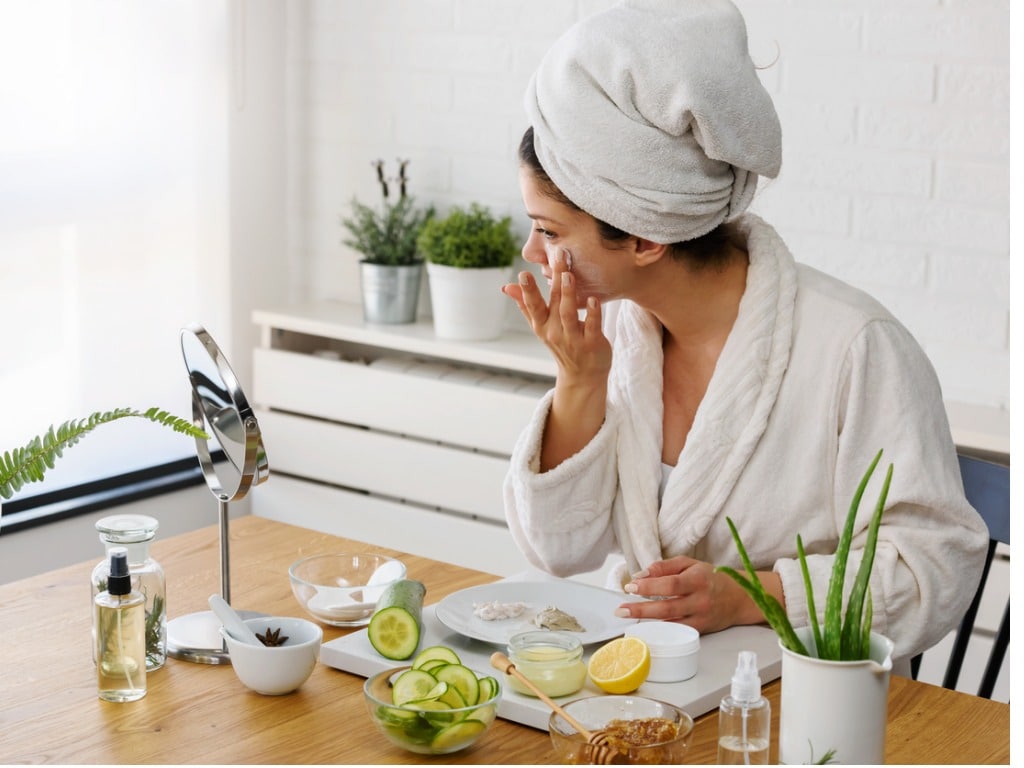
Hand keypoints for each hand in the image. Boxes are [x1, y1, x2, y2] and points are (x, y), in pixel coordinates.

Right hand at [501, 250, 610, 387]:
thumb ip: (526, 306)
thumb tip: (507, 287)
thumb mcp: (541, 327)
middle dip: (555, 279)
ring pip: (569, 314)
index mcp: (542, 326)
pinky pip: (592, 326)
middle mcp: (555, 332)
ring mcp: (574, 339)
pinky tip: (593, 299)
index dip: (528, 291)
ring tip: (569, 275)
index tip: (523, 274)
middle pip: (554, 303)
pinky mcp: (592, 344)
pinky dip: (592, 313)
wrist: (583, 376)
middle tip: (558, 256)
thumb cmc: (563, 345)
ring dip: (569, 294)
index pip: (533, 306)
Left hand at [615, 555, 782, 633]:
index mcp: (698, 580)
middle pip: (667, 607)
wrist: (740, 598)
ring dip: (646, 621)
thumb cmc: (711, 577)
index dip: (649, 586)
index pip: (670, 584)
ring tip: (627, 617)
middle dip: (641, 609)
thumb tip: (641, 574)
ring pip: (670, 622)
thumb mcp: (690, 564)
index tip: (630, 586)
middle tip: (621, 609)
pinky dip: (660, 628)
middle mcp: (700, 600)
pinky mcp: (701, 629)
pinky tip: (645, 626)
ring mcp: (701, 617)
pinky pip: (677, 630)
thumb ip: (665, 566)